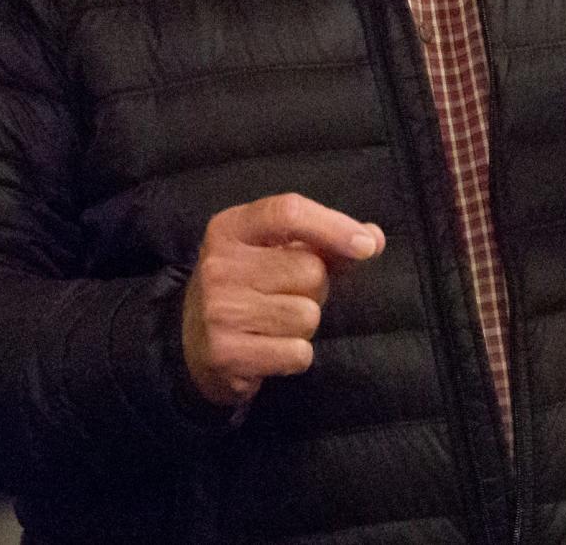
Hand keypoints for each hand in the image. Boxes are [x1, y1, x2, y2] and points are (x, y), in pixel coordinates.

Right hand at [182, 193, 385, 407]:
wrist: (192, 343)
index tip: (366, 246)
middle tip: (288, 294)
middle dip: (315, 287)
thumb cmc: (248, 286)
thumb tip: (374, 238)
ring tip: (275, 321)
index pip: (288, 211)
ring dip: (305, 323)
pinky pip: (297, 353)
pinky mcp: (225, 353)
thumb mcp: (273, 251)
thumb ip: (325, 240)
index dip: (333, 226)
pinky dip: (295, 355)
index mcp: (231, 227)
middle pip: (309, 270)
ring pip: (306, 314)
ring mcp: (219, 309)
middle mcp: (219, 264)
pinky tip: (270, 348)